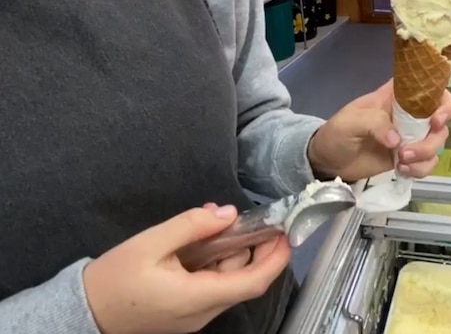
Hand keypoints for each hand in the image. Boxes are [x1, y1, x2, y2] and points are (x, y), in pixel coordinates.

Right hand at [84, 206, 290, 333]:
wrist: (83, 311)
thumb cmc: (114, 278)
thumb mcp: (151, 243)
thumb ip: (192, 226)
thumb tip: (228, 214)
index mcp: (197, 298)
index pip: (253, 283)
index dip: (276, 258)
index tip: (288, 232)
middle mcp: (203, 312)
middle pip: (244, 280)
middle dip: (255, 249)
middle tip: (255, 218)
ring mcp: (195, 315)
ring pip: (228, 282)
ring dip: (232, 253)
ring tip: (219, 221)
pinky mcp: (186, 312)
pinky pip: (212, 285)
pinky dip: (216, 262)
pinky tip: (204, 239)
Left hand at [307, 80, 450, 181]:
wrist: (328, 161)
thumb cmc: (337, 132)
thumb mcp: (349, 121)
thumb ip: (373, 123)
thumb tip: (397, 141)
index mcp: (398, 97)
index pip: (430, 89)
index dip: (443, 102)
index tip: (435, 120)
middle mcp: (410, 115)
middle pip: (442, 121)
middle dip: (433, 139)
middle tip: (408, 151)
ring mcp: (411, 137)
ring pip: (437, 144)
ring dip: (424, 156)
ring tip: (400, 163)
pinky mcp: (409, 157)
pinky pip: (427, 163)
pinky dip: (419, 170)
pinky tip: (400, 170)